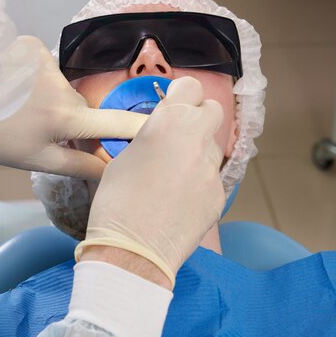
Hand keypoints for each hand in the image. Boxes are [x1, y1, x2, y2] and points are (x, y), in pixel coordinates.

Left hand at [0, 36, 147, 179]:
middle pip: (83, 107)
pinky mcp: (29, 45)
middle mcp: (62, 85)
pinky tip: (13, 87)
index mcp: (66, 117)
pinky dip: (36, 77)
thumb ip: (79, 164)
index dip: (144, 127)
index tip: (173, 124)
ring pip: (63, 87)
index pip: (116, 123)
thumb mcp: (35, 159)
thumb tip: (111, 172)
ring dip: (52, 99)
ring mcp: (45, 60)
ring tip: (21, 109)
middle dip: (72, 120)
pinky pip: (45, 66)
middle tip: (41, 131)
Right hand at [77, 77, 225, 287]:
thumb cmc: (116, 202)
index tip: (173, 102)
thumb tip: (160, 131)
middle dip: (198, 116)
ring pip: (212, 147)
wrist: (133, 250)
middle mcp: (196, 140)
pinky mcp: (219, 196)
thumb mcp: (123, 158)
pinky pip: (211, 178)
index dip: (181, 93)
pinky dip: (199, 182)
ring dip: (197, 152)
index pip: (190, 86)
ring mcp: (212, 170)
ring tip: (173, 175)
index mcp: (168, 123)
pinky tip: (179, 199)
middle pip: (214, 110)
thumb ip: (149, 137)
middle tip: (178, 133)